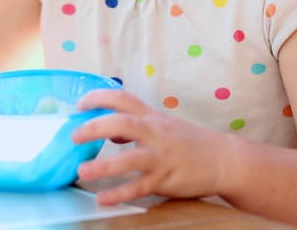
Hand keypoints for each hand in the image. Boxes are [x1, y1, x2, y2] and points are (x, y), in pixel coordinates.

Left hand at [72, 89, 231, 204]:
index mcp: (151, 117)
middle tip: (73, 135)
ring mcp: (161, 157)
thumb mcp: (160, 125)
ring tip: (82, 170)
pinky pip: (140, 187)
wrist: (223, 159)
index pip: (122, 98)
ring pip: (130, 159)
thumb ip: (133, 125)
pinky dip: (120, 193)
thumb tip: (106, 132)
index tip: (79, 104)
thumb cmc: (187, 141)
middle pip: (122, 123)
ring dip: (104, 166)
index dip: (99, 97)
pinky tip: (103, 199)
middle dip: (95, 127)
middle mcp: (155, 133)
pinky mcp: (166, 179)